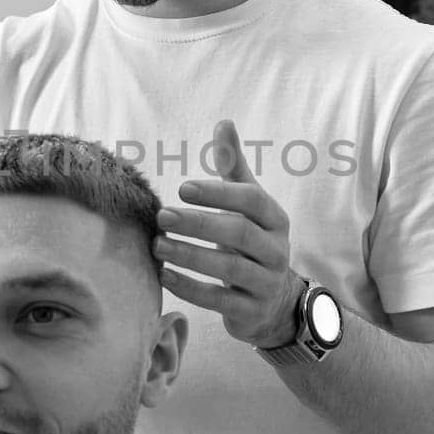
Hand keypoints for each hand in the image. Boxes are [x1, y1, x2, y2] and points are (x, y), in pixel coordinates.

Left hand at [153, 119, 301, 346]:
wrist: (273, 302)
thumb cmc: (251, 242)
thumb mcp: (248, 205)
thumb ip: (234, 166)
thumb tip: (223, 122)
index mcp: (275, 219)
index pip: (252, 200)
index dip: (218, 193)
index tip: (182, 188)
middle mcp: (276, 249)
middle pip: (238, 233)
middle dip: (198, 223)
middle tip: (162, 217)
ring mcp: (265, 282)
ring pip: (228, 268)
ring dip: (189, 255)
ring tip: (157, 246)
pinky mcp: (250, 311)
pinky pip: (218, 300)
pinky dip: (189, 288)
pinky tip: (164, 275)